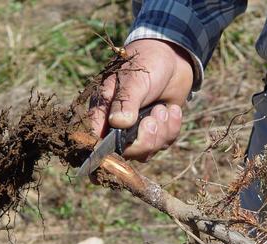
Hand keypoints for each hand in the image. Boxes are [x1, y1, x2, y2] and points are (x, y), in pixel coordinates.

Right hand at [88, 39, 193, 161]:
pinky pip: (165, 143)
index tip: (110, 161)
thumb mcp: (134, 79)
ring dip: (160, 132)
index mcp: (102, 113)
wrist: (172, 58)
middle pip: (124, 154)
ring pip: (146, 151)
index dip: (100, 157)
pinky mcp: (157, 132)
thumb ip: (126, 101)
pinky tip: (172, 109)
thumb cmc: (146, 63)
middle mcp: (116, 127)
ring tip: (162, 109)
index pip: (93, 142)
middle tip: (152, 119)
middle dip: (143, 141)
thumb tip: (118, 123)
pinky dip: (172, 128)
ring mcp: (137, 131)